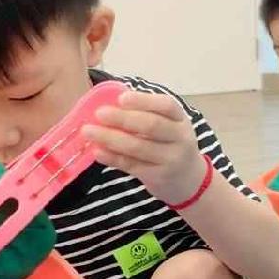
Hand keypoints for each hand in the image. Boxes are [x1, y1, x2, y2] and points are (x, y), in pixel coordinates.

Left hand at [82, 89, 206, 204]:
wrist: (189, 179)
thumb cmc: (171, 144)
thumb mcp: (170, 126)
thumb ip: (147, 114)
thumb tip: (110, 101)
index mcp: (179, 119)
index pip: (166, 105)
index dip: (144, 101)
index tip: (121, 98)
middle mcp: (179, 138)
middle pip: (151, 126)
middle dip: (123, 119)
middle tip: (99, 113)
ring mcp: (170, 159)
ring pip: (138, 147)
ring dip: (110, 138)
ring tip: (89, 131)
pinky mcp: (158, 177)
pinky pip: (131, 165)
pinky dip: (112, 157)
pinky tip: (97, 151)